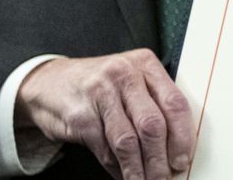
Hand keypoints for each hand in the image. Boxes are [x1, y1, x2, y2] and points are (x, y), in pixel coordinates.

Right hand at [15, 50, 194, 179]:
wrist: (49, 83)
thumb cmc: (99, 85)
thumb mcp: (131, 81)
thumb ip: (155, 104)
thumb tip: (177, 147)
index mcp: (145, 64)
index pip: (175, 103)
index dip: (183, 137)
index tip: (183, 161)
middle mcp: (124, 74)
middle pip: (152, 124)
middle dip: (160, 159)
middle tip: (164, 178)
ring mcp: (100, 94)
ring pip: (127, 141)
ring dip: (138, 170)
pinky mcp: (80, 116)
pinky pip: (104, 150)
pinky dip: (116, 168)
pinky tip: (123, 175)